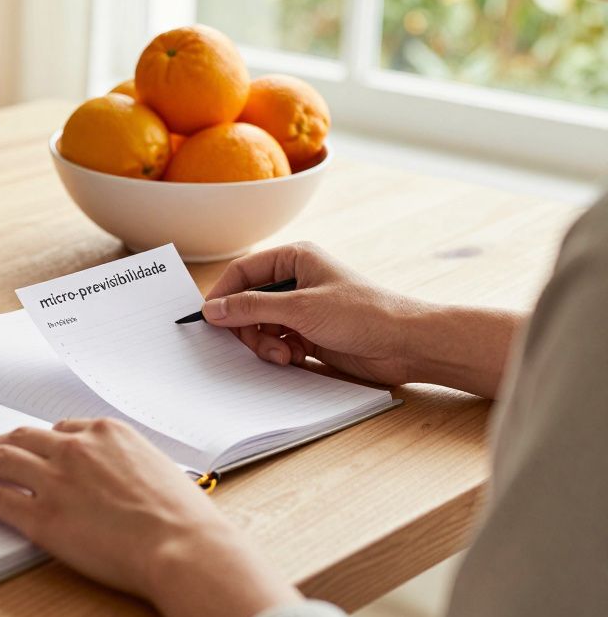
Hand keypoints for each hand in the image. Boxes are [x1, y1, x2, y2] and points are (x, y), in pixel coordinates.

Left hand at [0, 418, 300, 616]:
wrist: (180, 545)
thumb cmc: (181, 517)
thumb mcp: (157, 469)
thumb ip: (127, 463)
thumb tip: (119, 473)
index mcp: (107, 433)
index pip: (60, 429)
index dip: (37, 438)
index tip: (27, 442)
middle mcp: (75, 449)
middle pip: (23, 437)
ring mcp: (55, 480)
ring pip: (1, 460)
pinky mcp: (41, 516)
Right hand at [201, 241, 418, 385]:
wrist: (406, 344)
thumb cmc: (363, 314)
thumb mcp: (301, 308)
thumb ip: (252, 307)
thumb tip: (212, 310)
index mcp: (295, 259)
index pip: (243, 272)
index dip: (224, 295)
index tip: (210, 320)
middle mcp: (297, 280)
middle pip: (248, 302)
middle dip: (249, 327)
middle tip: (258, 345)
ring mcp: (303, 308)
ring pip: (261, 325)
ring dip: (266, 343)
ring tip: (286, 355)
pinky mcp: (310, 333)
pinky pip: (277, 341)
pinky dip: (280, 352)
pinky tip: (298, 357)